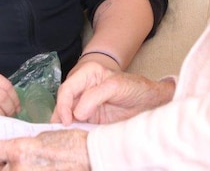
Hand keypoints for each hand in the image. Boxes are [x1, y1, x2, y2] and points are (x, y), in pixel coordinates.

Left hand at [0, 129, 88, 170]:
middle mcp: (18, 169)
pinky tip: (35, 168)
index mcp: (19, 151)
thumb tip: (3, 150)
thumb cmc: (69, 145)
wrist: (89, 158)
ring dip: (11, 170)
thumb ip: (18, 144)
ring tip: (27, 164)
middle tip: (5, 161)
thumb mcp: (39, 136)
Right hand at [56, 70, 174, 125]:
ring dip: (64, 125)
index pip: (67, 88)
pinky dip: (73, 130)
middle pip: (63, 102)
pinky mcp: (89, 116)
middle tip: (63, 130)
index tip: (68, 120)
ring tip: (65, 135)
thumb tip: (77, 113)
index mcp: (88, 73)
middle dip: (60, 116)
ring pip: (67, 114)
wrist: (150, 102)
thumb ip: (95, 96)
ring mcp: (85, 103)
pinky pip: (76, 123)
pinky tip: (73, 135)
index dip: (63, 104)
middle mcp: (83, 87)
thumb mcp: (116, 86)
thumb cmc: (136, 88)